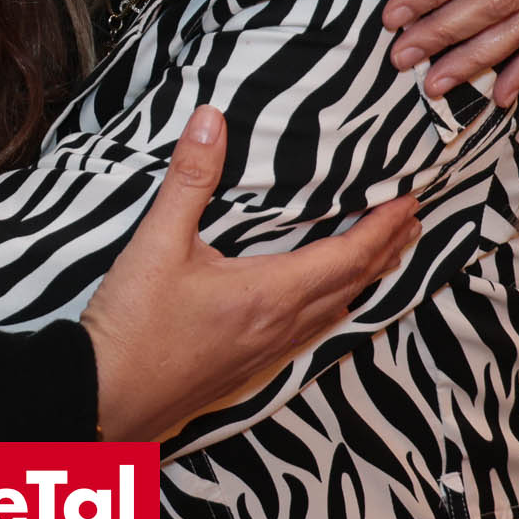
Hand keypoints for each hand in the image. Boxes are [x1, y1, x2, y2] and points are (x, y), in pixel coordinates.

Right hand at [81, 107, 418, 442]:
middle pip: (354, 285)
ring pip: (336, 311)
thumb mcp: (158, 242)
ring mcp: (266, 352)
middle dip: (388, 249)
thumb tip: (212, 119)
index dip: (384, 227)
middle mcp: (280, 326)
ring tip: (382, 254)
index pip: (349, 256)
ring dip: (365, 278)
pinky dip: (335, 305)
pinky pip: (311, 331)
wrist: (105, 400)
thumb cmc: (133, 328)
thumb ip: (190, 178)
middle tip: (412, 219)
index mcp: (270, 294)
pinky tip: (323, 303)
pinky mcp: (248, 367)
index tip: (411, 199)